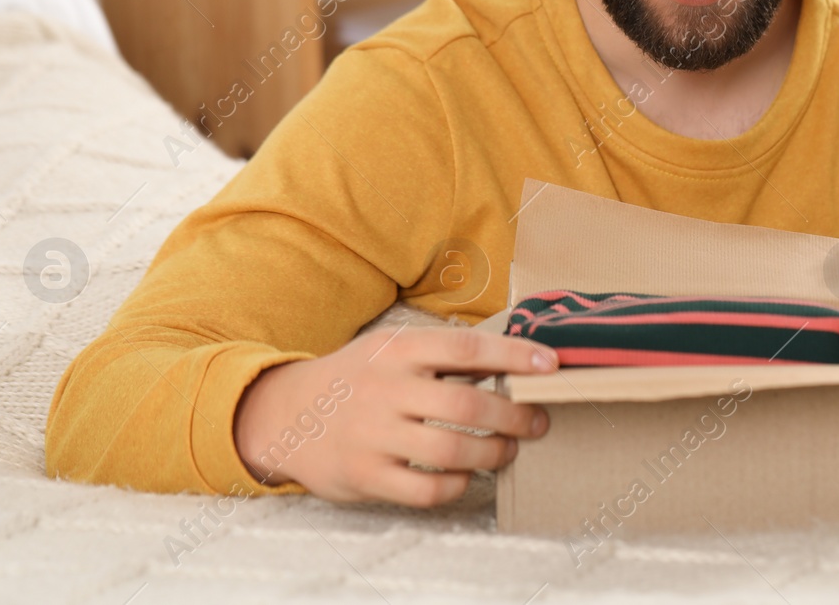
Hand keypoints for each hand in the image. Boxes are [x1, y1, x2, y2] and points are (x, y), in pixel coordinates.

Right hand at [233, 327, 557, 505]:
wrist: (287, 413)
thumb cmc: (358, 378)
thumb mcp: (392, 349)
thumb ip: (445, 354)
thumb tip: (517, 356)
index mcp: (398, 350)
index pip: (466, 348)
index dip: (514, 355)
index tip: (552, 363)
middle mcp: (386, 389)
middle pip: (466, 405)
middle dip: (514, 415)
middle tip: (537, 420)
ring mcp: (373, 434)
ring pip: (451, 451)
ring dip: (493, 453)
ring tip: (508, 450)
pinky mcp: (364, 475)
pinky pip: (425, 490)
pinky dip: (456, 485)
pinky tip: (466, 476)